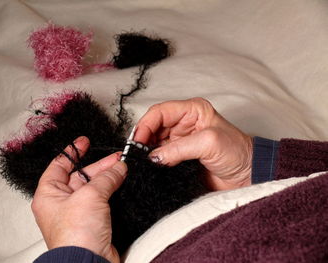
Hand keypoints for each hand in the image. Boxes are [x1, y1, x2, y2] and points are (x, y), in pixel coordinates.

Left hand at [31, 136, 126, 262]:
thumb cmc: (76, 235)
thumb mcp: (89, 196)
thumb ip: (105, 178)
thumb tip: (118, 167)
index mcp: (49, 194)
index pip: (59, 165)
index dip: (72, 151)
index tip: (84, 141)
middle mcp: (62, 203)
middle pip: (80, 175)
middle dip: (99, 165)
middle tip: (116, 157)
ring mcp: (78, 212)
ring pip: (94, 187)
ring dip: (108, 176)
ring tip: (122, 166)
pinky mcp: (93, 221)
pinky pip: (102, 199)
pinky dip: (112, 189)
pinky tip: (122, 181)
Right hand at [134, 97, 252, 190]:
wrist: (248, 175)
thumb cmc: (237, 152)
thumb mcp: (209, 143)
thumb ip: (179, 148)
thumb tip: (153, 157)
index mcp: (192, 111)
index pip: (160, 112)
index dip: (146, 124)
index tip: (138, 141)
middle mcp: (184, 124)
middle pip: (154, 127)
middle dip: (143, 139)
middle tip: (136, 154)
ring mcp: (180, 142)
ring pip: (154, 143)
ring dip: (146, 152)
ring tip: (140, 162)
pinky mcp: (180, 158)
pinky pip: (160, 158)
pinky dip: (153, 163)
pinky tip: (149, 168)